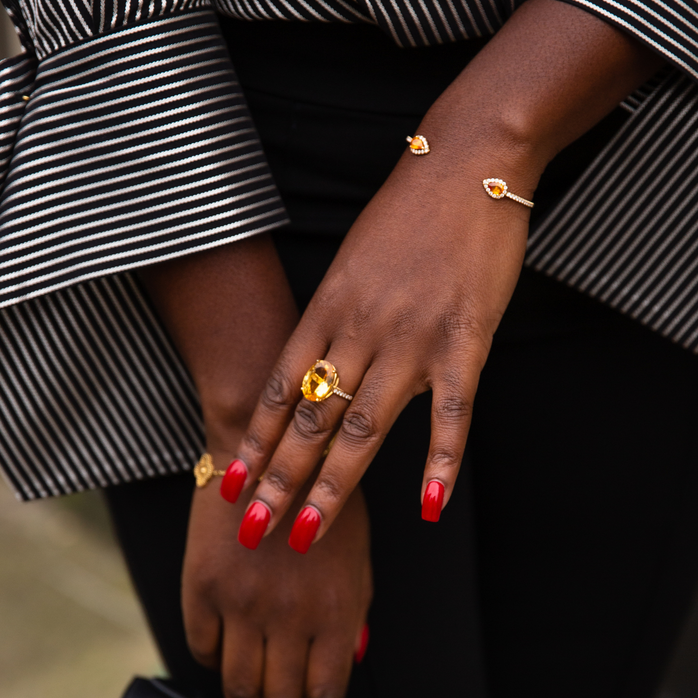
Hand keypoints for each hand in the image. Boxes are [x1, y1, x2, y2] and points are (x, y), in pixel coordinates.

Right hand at [183, 474, 371, 697]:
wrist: (267, 449)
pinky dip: (214, 660)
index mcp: (335, 609)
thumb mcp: (358, 550)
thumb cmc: (319, 496)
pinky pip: (202, 650)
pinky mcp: (203, 588)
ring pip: (238, 688)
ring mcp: (241, 604)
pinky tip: (227, 648)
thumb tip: (351, 658)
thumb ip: (356, 610)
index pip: (324, 695)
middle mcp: (288, 615)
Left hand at [225, 0, 664, 547]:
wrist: (467, 164)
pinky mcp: (466, 341)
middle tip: (252, 530)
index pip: (279, 388)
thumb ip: (334, 316)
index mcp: (328, 306)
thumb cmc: (406, 211)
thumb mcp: (351, 259)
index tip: (230, 482)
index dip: (252, 440)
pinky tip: (429, 506)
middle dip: (278, 479)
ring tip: (306, 533)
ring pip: (364, 426)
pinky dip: (440, 462)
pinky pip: (452, 413)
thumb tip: (318, 369)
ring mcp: (412, 338)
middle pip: (310, 418)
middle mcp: (360, 329)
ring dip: (332, 486)